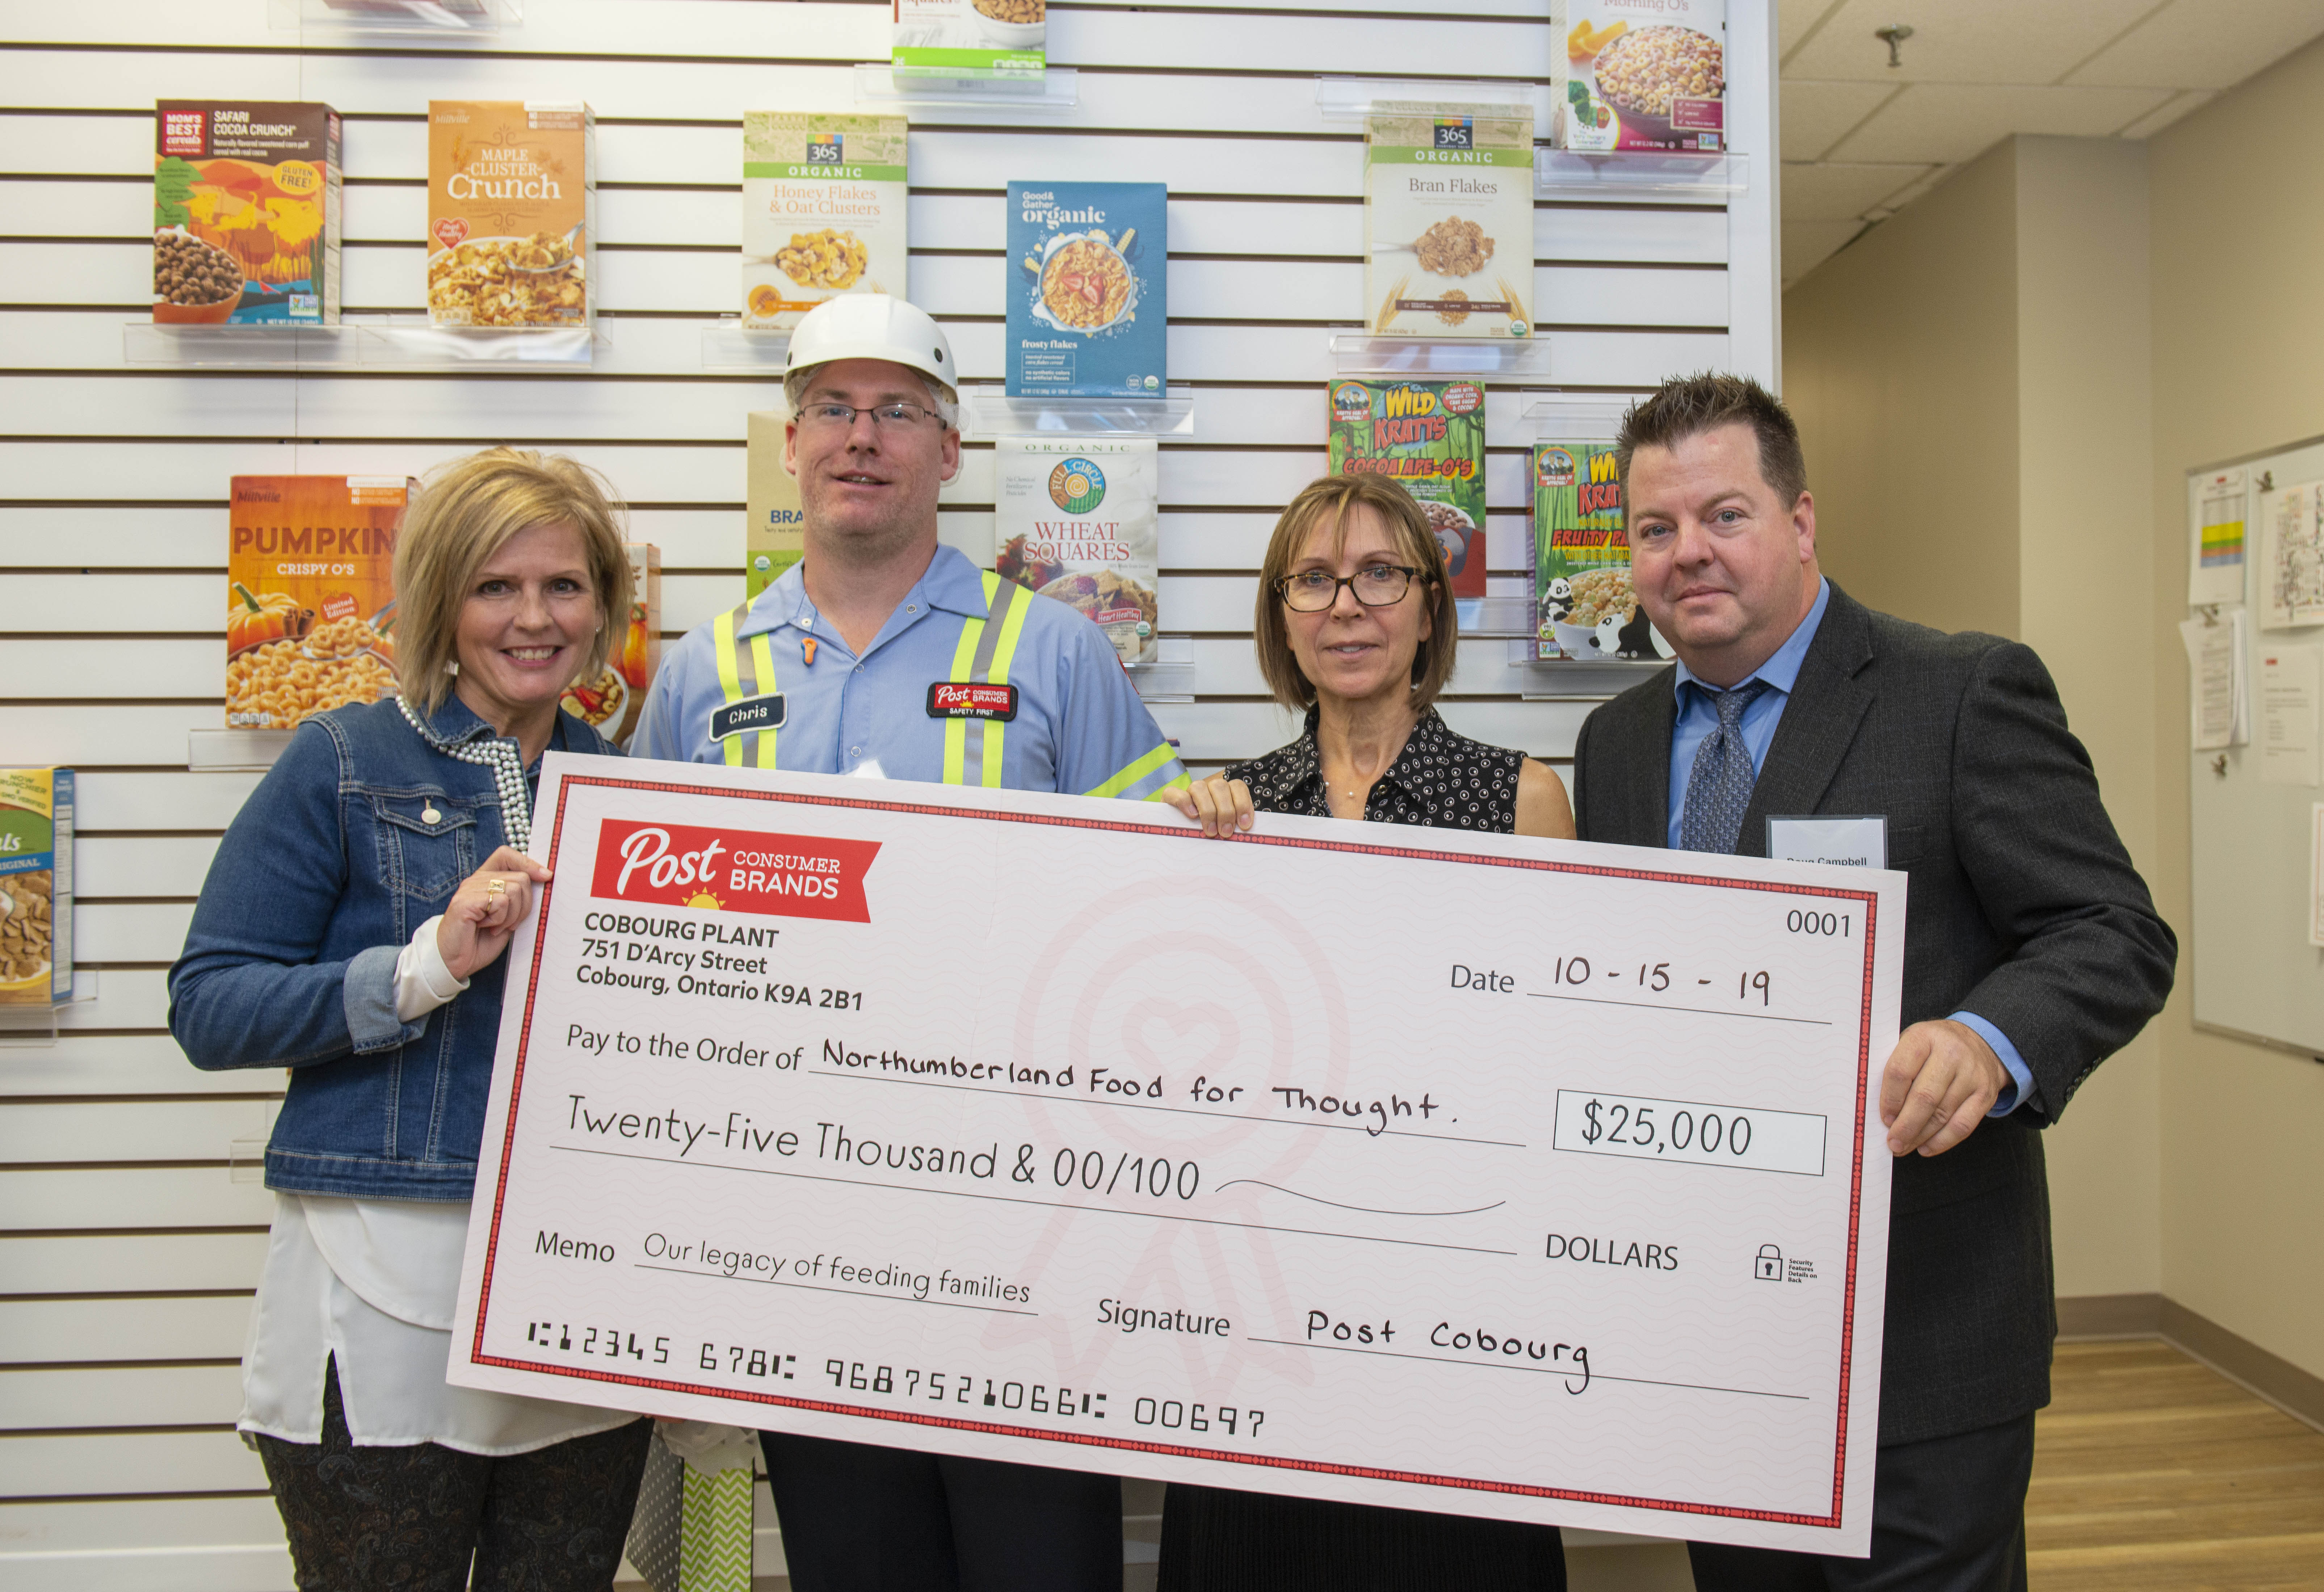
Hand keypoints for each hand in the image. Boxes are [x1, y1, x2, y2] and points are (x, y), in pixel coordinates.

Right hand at [436, 847, 553, 981]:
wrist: (453, 961)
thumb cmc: (480, 941)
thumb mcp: (507, 918)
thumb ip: (519, 899)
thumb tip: (544, 880)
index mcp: (485, 880)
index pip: (506, 855)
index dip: (528, 863)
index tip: (545, 877)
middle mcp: (475, 881)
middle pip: (520, 878)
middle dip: (524, 906)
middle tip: (509, 924)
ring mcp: (468, 890)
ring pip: (513, 890)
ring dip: (512, 915)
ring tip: (496, 927)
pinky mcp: (465, 902)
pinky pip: (500, 902)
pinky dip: (500, 920)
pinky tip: (487, 928)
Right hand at [1158, 775, 1256, 837]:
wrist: (1179, 843)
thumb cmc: (1208, 836)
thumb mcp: (1224, 831)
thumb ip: (1233, 827)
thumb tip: (1243, 833)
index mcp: (1224, 793)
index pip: (1237, 786)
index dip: (1243, 803)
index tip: (1244, 825)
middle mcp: (1207, 789)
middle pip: (1220, 786)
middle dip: (1226, 811)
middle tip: (1226, 832)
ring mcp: (1188, 792)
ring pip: (1199, 787)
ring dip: (1208, 810)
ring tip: (1211, 831)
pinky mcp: (1169, 799)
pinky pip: (1174, 792)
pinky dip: (1184, 802)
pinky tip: (1192, 816)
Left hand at [1879, 1019, 2007, 1157]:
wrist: (1978, 1042)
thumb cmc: (1933, 1048)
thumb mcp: (1911, 1044)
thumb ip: (1895, 1070)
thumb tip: (1878, 1110)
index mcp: (1923, 1037)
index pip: (1900, 1072)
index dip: (1889, 1100)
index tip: (1884, 1118)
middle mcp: (1951, 1053)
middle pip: (1924, 1097)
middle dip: (1905, 1125)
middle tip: (1893, 1143)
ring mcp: (1972, 1074)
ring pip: (1942, 1114)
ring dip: (1920, 1136)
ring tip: (1904, 1147)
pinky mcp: (1986, 1094)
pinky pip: (1963, 1125)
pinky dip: (1943, 1141)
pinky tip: (1927, 1148)